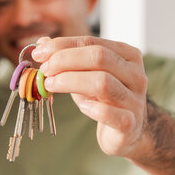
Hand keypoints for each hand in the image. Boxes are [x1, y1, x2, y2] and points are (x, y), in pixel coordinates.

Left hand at [31, 36, 149, 158]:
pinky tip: (81, 106)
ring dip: (70, 81)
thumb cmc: (103, 98)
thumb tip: (42, 43)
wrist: (126, 132)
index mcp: (127, 55)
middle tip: (44, 70)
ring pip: (102, 82)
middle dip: (65, 61)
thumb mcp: (85, 74)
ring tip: (51, 86)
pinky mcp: (130, 125)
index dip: (61, 46)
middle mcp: (136, 75)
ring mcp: (135, 100)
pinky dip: (91, 108)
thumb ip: (67, 57)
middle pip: (99, 57)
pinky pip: (110, 113)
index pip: (91, 42)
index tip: (38, 53)